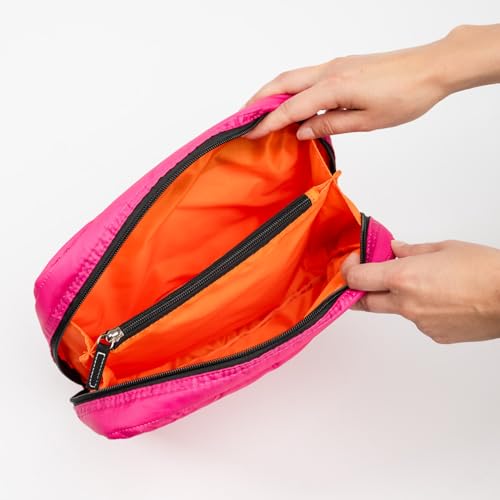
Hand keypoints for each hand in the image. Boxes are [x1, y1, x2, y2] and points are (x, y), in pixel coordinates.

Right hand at [245, 24, 499, 139]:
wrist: (432, 68)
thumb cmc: (406, 95)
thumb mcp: (367, 120)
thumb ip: (330, 124)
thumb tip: (303, 131)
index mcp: (333, 87)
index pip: (290, 107)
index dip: (267, 122)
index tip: (249, 133)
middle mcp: (329, 72)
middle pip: (282, 83)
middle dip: (258, 100)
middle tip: (242, 118)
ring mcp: (335, 66)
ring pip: (292, 77)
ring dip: (272, 93)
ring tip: (259, 112)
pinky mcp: (343, 67)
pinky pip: (307, 77)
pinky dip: (291, 90)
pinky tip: (291, 105)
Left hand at [341, 240, 499, 343]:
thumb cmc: (484, 270)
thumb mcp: (444, 248)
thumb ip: (412, 251)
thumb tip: (395, 250)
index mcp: (403, 277)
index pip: (356, 279)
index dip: (349, 270)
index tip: (355, 262)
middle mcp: (405, 303)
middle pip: (364, 303)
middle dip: (359, 291)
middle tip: (365, 280)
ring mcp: (419, 323)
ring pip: (395, 310)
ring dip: (398, 298)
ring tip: (425, 283)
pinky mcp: (434, 335)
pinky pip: (418, 321)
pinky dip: (421, 309)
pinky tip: (442, 298)